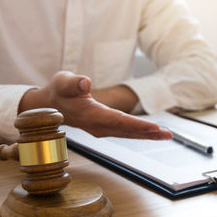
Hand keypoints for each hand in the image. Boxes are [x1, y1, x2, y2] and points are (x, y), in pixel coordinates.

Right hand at [19, 71, 171, 139]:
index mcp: (89, 115)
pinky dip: (138, 132)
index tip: (153, 127)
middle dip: (147, 133)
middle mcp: (97, 125)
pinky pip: (124, 132)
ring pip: (127, 133)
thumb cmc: (58, 91)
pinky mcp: (104, 127)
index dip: (136, 124)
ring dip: (146, 135)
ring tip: (166, 135)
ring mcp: (101, 129)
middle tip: (168, 134)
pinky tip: (151, 132)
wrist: (49, 105)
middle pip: (126, 131)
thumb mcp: (62, 82)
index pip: (117, 120)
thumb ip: (73, 83)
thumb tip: (86, 82)